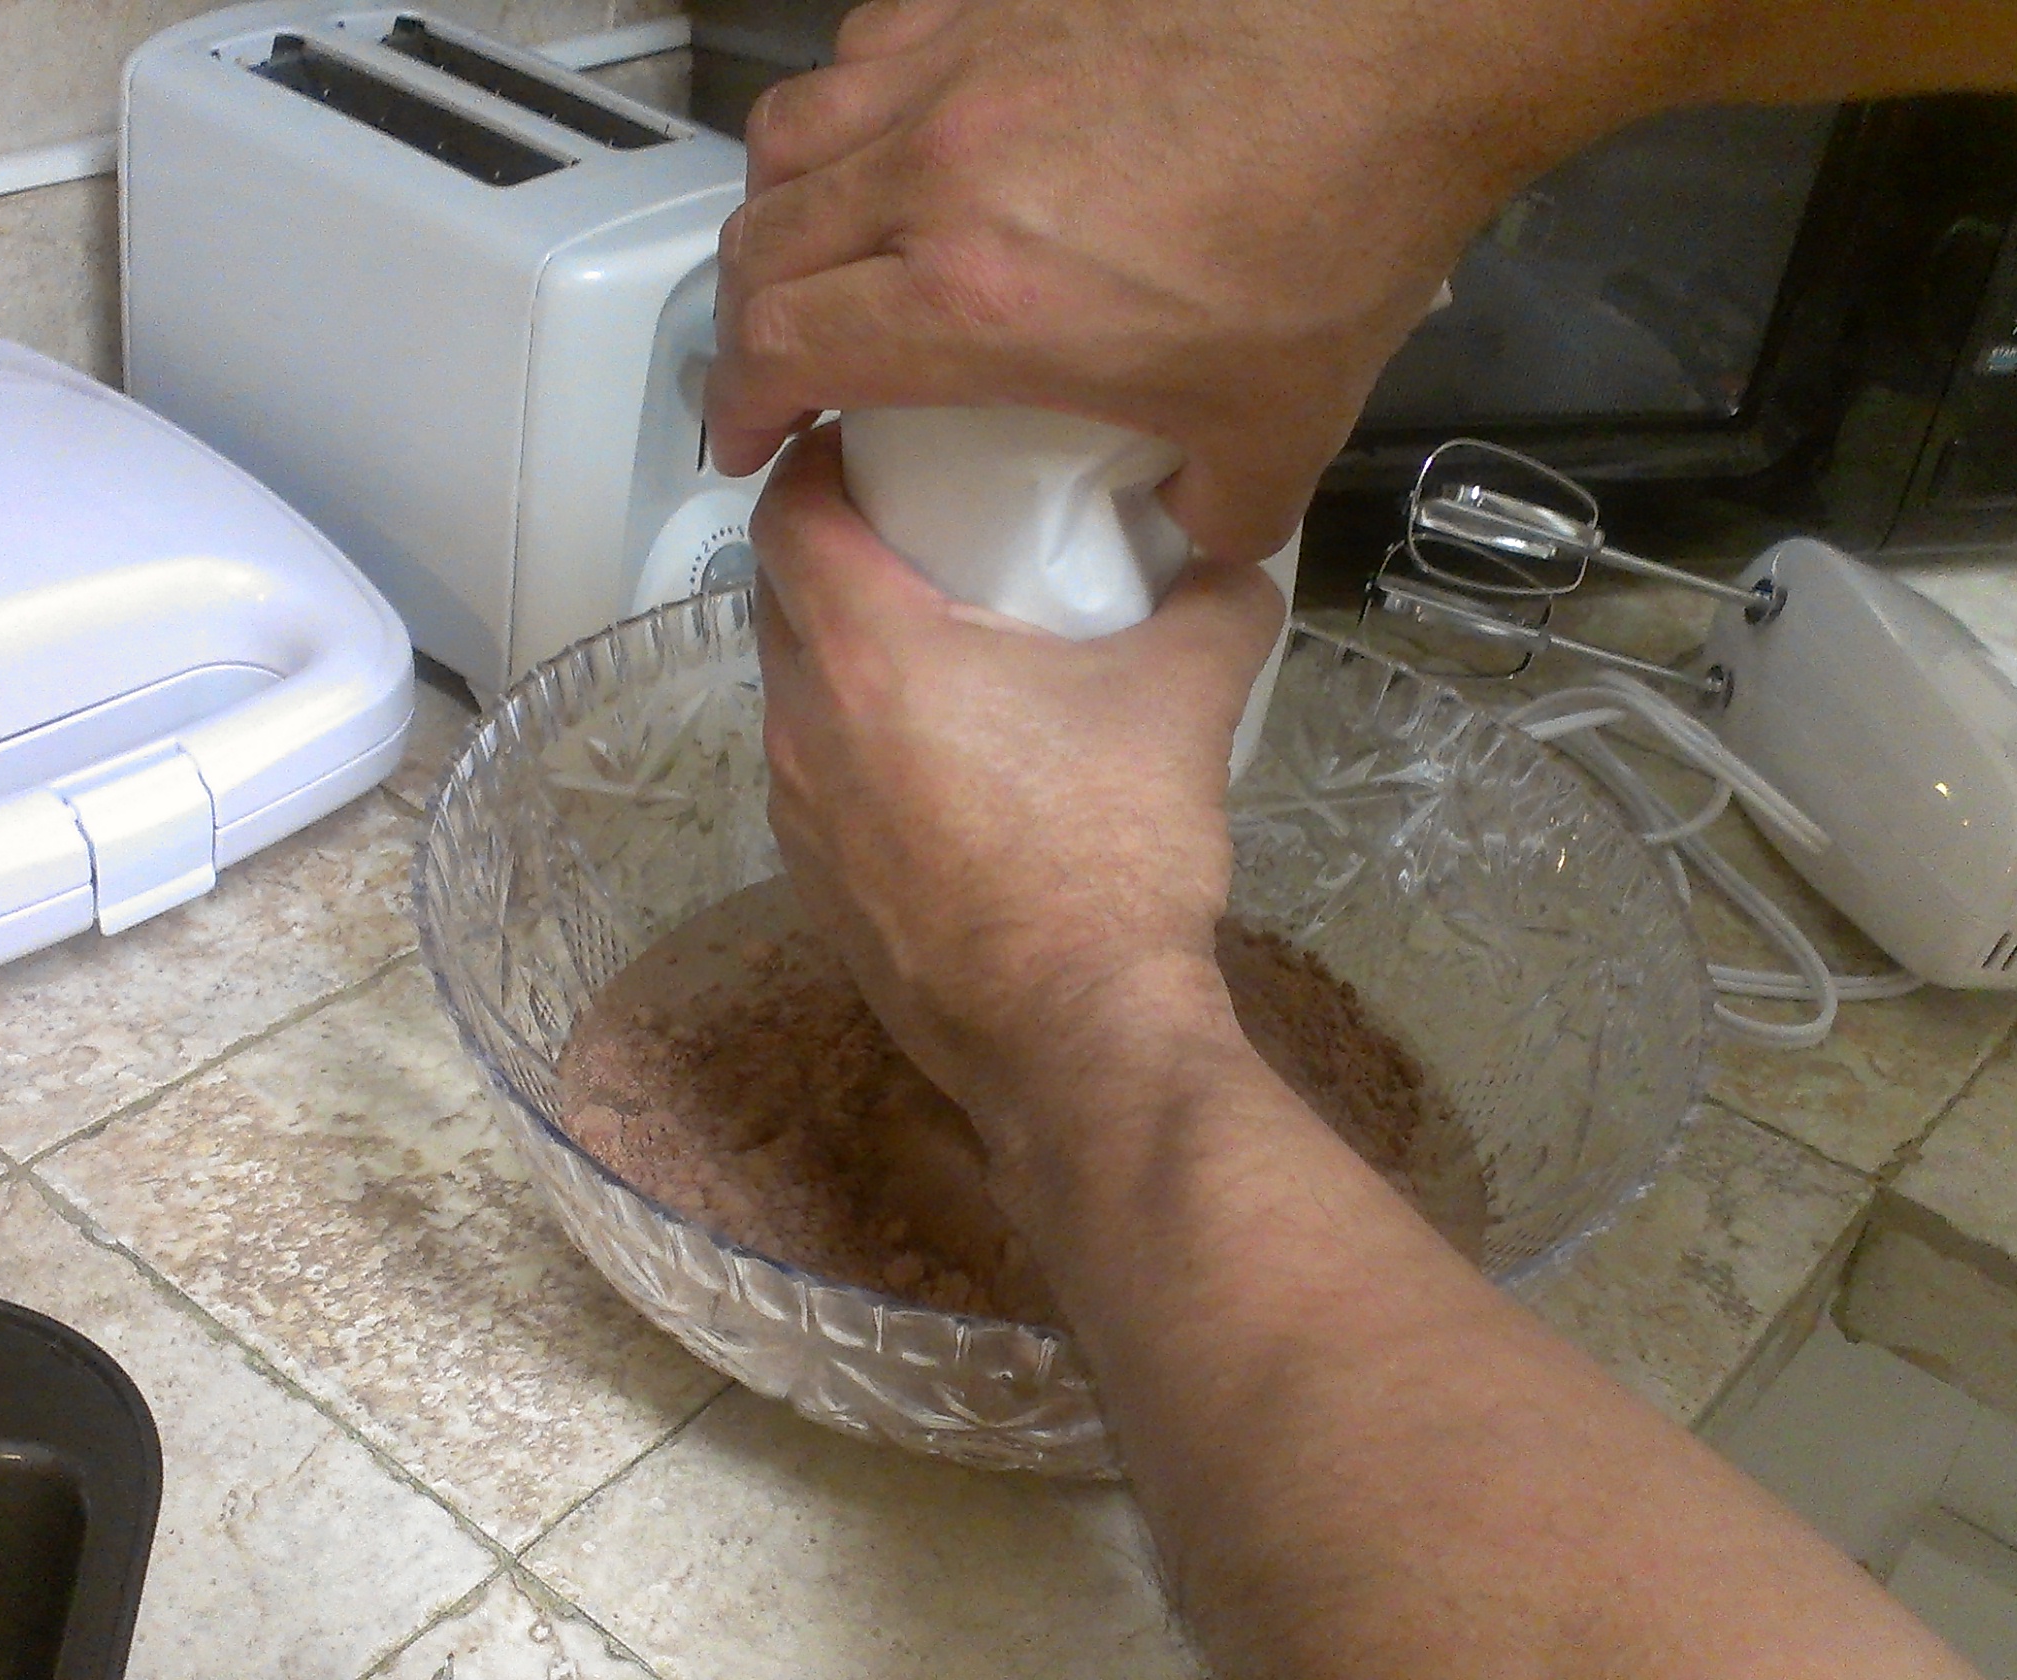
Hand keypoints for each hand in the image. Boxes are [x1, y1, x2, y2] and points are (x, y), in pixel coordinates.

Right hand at [707, 0, 1665, 561]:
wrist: (1399, 58)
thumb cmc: (1339, 228)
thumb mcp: (1282, 433)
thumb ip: (1215, 511)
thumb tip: (1188, 527)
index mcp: (976, 299)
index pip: (783, 349)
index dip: (743, 406)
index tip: (750, 438)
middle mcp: (936, 174)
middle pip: (761, 244)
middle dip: (747, 320)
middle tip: (779, 362)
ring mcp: (959, 69)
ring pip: (792, 134)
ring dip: (782, 206)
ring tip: (817, 249)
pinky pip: (869, 48)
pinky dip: (855, 106)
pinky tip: (904, 139)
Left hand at [751, 424, 1285, 1128]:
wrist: (1079, 1038)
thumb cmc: (1112, 851)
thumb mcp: (1185, 697)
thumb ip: (1216, 602)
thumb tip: (1237, 557)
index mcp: (865, 651)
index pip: (788, 511)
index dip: (818, 461)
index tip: (871, 441)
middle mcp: (802, 725)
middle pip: (779, 598)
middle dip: (835, 552)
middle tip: (920, 531)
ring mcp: (798, 817)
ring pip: (795, 696)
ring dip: (846, 658)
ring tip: (940, 649)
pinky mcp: (816, 890)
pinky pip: (818, 782)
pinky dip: (859, 748)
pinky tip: (945, 766)